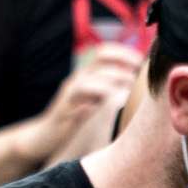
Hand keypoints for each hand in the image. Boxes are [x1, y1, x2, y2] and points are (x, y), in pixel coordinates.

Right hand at [31, 45, 142, 165]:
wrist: (44, 135)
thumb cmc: (75, 118)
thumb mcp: (95, 101)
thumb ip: (112, 90)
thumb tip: (139, 86)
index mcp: (86, 75)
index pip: (105, 52)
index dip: (124, 53)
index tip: (142, 61)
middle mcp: (78, 79)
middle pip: (100, 58)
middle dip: (122, 61)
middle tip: (139, 70)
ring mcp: (69, 93)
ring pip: (90, 78)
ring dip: (112, 80)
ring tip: (129, 87)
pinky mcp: (63, 110)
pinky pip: (78, 100)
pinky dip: (94, 98)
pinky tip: (110, 101)